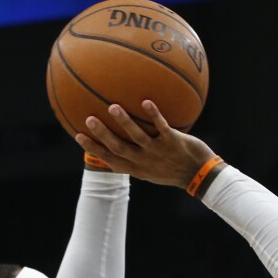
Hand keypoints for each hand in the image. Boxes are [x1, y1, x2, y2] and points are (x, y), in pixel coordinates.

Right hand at [75, 101, 216, 188]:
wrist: (199, 175)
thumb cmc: (174, 169)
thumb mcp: (152, 169)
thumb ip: (137, 155)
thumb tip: (122, 137)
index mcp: (137, 168)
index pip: (111, 160)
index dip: (94, 149)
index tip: (77, 135)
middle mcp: (145, 161)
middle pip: (120, 148)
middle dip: (103, 135)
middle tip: (89, 119)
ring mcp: (159, 152)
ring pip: (138, 138)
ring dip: (125, 123)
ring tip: (113, 107)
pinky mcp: (174, 143)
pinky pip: (163, 127)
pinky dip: (154, 116)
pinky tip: (146, 102)